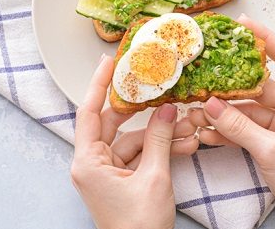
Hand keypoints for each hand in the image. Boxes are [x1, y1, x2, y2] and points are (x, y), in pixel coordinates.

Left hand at [71, 54, 198, 228]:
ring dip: (160, 135)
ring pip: (133, 141)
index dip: (98, 84)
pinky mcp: (122, 181)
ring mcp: (107, 173)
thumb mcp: (154, 178)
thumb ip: (160, 140)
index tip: (109, 62)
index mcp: (87, 162)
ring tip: (186, 126)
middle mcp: (92, 164)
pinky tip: (184, 145)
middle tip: (157, 89)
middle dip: (144, 112)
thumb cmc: (138, 227)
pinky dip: (160, 151)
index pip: (89, 112)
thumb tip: (166, 110)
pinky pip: (140, 156)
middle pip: (115, 124)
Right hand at [189, 14, 274, 228]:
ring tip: (198, 112)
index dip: (266, 38)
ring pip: (248, 110)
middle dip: (230, 86)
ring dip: (224, 114)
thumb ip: (238, 126)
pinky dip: (228, 131)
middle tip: (205, 75)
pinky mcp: (273, 142)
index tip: (244, 24)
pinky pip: (246, 129)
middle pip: (259, 86)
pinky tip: (207, 134)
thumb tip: (211, 105)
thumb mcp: (271, 149)